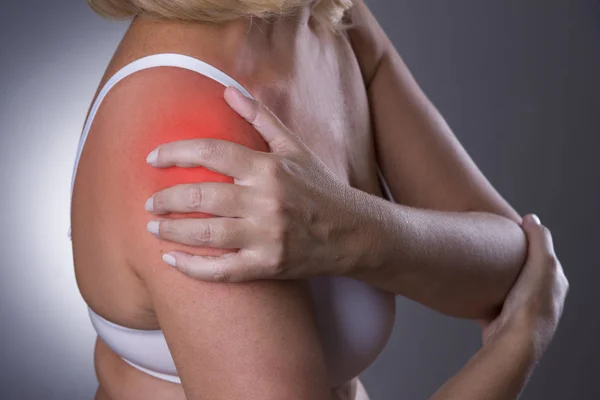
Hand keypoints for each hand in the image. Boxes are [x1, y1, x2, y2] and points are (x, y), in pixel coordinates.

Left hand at [145, 86, 363, 281]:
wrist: (353, 232)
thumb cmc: (320, 188)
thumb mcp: (294, 148)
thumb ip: (260, 118)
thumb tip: (228, 89)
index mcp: (269, 168)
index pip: (211, 152)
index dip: (175, 152)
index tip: (152, 158)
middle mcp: (266, 201)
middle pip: (201, 195)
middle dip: (166, 199)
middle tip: (149, 202)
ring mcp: (267, 236)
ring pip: (206, 233)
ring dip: (171, 231)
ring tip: (153, 227)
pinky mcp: (268, 265)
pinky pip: (222, 270)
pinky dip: (192, 268)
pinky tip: (171, 260)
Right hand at [479, 214, 568, 357]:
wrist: (515, 341)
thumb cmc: (532, 303)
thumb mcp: (542, 261)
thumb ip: (539, 238)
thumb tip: (531, 218)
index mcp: (556, 283)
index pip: (543, 256)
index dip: (527, 242)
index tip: (509, 231)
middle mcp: (542, 299)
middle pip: (523, 271)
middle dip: (509, 259)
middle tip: (490, 247)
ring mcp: (522, 311)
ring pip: (506, 287)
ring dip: (494, 277)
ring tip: (479, 264)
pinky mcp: (502, 321)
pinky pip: (490, 302)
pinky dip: (481, 293)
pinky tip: (470, 286)